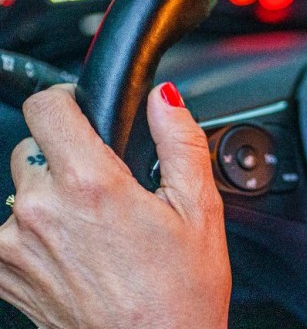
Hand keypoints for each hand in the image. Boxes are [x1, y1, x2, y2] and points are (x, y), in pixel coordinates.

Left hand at [0, 83, 230, 327]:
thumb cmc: (181, 294)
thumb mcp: (200, 210)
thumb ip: (180, 141)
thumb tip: (164, 99)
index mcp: (92, 185)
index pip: (46, 107)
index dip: (68, 101)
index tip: (84, 114)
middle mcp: (42, 211)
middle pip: (30, 147)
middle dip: (64, 156)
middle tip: (106, 188)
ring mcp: (14, 246)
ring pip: (18, 191)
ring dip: (48, 198)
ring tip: (93, 230)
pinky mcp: (4, 275)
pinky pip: (5, 232)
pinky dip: (33, 234)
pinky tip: (73, 254)